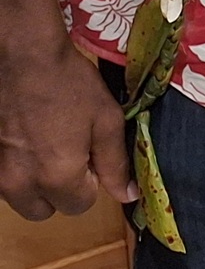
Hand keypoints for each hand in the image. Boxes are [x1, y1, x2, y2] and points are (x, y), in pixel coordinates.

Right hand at [0, 30, 131, 220]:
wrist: (24, 59)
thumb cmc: (70, 85)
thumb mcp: (106, 120)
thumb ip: (115, 163)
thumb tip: (128, 195)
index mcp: (57, 177)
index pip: (80, 205)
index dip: (92, 182)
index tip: (90, 155)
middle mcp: (21, 184)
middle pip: (47, 209)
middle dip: (62, 191)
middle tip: (68, 155)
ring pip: (21, 199)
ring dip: (36, 184)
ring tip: (46, 145)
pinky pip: (4, 182)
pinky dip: (17, 170)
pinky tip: (27, 141)